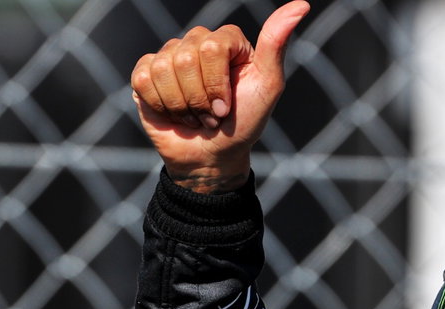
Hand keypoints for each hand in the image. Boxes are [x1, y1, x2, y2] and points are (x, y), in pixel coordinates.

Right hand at [130, 1, 309, 192]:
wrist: (213, 157)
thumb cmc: (244, 123)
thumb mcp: (268, 87)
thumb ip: (276, 45)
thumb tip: (301, 5)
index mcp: (227, 39)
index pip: (212, 46)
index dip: (216, 84)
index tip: (226, 106)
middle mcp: (197, 41)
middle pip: (185, 58)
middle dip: (198, 99)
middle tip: (211, 116)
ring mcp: (170, 56)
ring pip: (162, 69)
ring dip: (180, 106)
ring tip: (194, 116)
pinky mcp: (146, 74)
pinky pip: (143, 78)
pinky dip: (159, 104)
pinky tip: (173, 113)